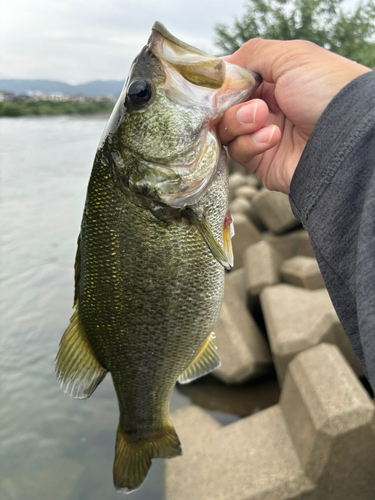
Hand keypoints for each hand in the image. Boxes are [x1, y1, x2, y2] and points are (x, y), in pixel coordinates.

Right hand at [219, 39, 370, 193]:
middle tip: (253, 104)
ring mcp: (262, 137)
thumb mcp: (291, 57)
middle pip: (226, 108)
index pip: (235, 82)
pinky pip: (239, 152)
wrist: (346, 137)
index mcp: (274, 82)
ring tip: (261, 118)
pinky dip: (251, 143)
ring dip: (240, 122)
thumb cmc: (326, 90)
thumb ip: (253, 54)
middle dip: (232, 104)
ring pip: (227, 131)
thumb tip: (223, 65)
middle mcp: (267, 109)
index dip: (224, 84)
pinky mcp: (262, 162)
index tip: (218, 85)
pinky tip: (273, 138)